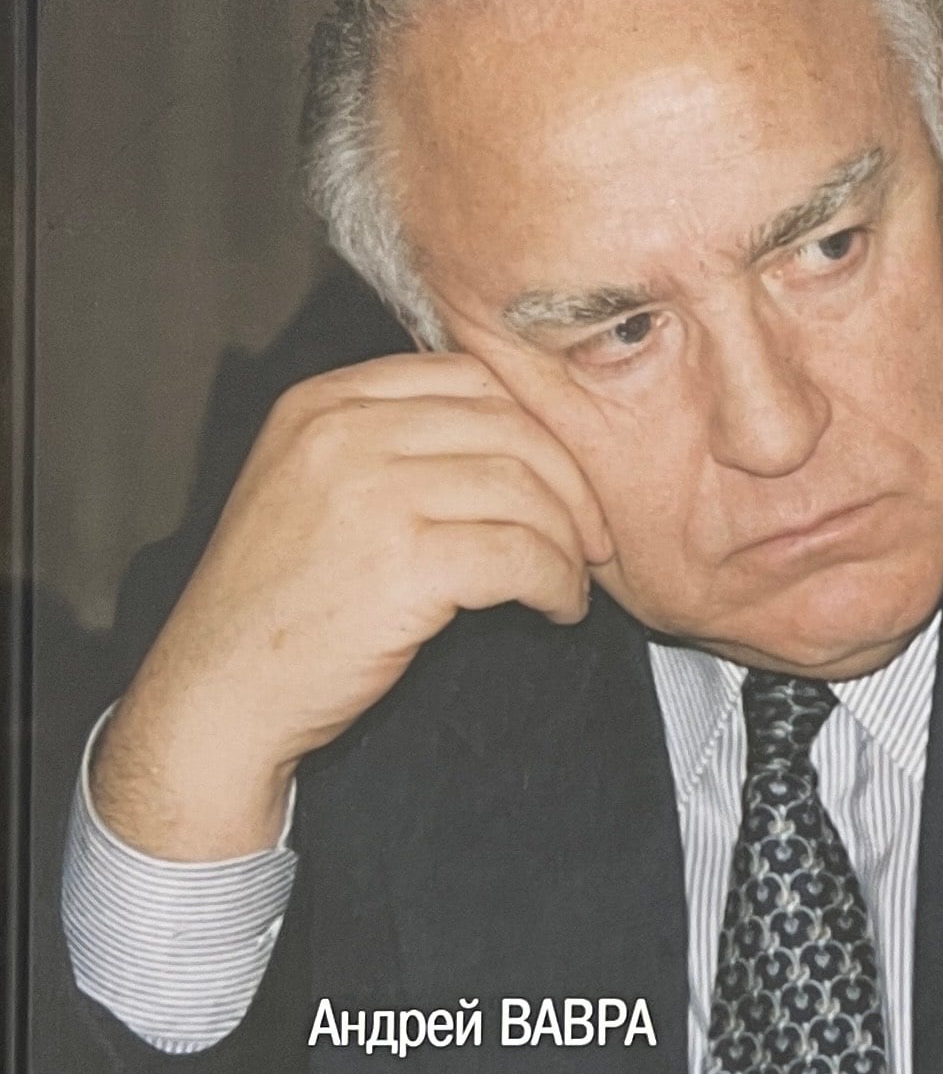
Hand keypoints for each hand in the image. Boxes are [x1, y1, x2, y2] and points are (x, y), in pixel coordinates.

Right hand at [92, 353, 612, 858]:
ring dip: (569, 541)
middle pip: (508, 427)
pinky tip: (555, 607)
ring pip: (523, 489)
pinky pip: (521, 554)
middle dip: (569, 484)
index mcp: (323, 402)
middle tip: (592, 536)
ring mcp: (371, 493)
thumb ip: (388, 444)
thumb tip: (514, 440)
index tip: (560, 478)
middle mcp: (344, 431)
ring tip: (572, 580)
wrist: (219, 696)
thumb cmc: (278, 605)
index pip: (469, 377)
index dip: (534, 427)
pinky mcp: (402, 563)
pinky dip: (556, 582)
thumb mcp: (311, 487)